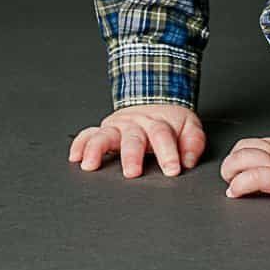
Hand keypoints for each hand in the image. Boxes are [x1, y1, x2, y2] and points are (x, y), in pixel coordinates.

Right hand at [70, 104, 205, 178]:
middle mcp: (135, 124)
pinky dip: (80, 144)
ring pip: (105, 135)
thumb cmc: (170, 120)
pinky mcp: (104, 129)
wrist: (154, 98)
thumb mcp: (188, 126)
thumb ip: (193, 143)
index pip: (163, 136)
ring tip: (90, 165)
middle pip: (132, 138)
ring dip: (96, 149)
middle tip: (132, 172)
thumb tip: (189, 160)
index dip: (168, 153)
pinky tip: (75, 156)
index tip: (172, 169)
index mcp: (158, 123)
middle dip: (131, 155)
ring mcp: (117, 126)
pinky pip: (88, 134)